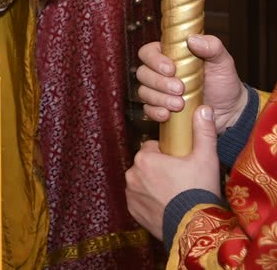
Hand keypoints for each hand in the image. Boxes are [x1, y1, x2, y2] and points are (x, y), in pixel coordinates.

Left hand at [125, 105, 220, 239]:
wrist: (194, 227)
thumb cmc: (199, 190)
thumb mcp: (206, 158)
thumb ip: (203, 132)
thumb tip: (204, 109)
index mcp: (144, 158)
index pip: (152, 148)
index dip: (167, 155)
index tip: (180, 164)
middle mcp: (131, 173)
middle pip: (146, 165)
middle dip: (159, 170)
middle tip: (180, 180)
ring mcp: (130, 193)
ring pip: (141, 182)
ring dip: (153, 185)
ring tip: (174, 194)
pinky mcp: (132, 210)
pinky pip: (139, 200)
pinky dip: (149, 201)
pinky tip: (166, 205)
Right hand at [136, 35, 248, 132]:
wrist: (230, 109)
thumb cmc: (223, 81)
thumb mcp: (223, 61)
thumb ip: (212, 46)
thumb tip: (192, 40)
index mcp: (170, 55)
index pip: (148, 52)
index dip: (154, 60)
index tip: (171, 69)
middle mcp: (159, 72)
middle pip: (143, 73)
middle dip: (159, 82)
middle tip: (180, 89)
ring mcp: (158, 91)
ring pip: (143, 92)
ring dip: (159, 98)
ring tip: (179, 104)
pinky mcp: (160, 107)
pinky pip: (147, 109)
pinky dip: (155, 111)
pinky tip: (168, 114)